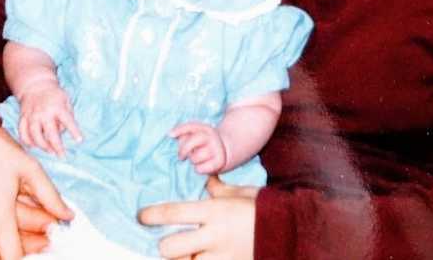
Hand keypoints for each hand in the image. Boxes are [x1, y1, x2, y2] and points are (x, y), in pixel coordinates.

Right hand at [18, 83, 82, 156]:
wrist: (35, 84)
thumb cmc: (54, 94)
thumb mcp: (66, 100)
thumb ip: (67, 115)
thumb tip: (63, 132)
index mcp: (57, 107)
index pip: (68, 121)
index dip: (74, 131)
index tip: (80, 140)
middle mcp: (44, 113)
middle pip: (50, 134)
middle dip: (57, 146)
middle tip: (62, 155)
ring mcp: (32, 116)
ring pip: (35, 136)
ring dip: (42, 146)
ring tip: (50, 151)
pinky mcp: (23, 118)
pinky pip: (23, 134)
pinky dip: (27, 142)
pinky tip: (34, 146)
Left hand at [138, 176, 258, 259]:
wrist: (291, 230)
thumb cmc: (263, 207)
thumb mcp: (239, 192)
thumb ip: (217, 189)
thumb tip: (204, 180)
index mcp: (214, 211)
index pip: (173, 213)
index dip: (151, 215)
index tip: (140, 216)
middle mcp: (214, 236)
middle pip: (171, 249)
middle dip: (164, 248)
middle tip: (166, 244)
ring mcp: (221, 258)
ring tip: (184, 255)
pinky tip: (198, 258)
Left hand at [171, 122, 226, 174]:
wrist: (226, 149)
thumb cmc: (205, 143)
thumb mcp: (198, 134)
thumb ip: (185, 134)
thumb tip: (171, 134)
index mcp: (205, 128)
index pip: (190, 126)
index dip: (179, 130)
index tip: (170, 135)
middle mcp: (211, 136)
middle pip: (191, 143)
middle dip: (183, 150)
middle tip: (181, 157)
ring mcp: (216, 149)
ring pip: (194, 158)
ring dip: (192, 160)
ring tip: (196, 158)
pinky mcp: (219, 162)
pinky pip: (200, 168)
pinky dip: (198, 169)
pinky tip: (202, 165)